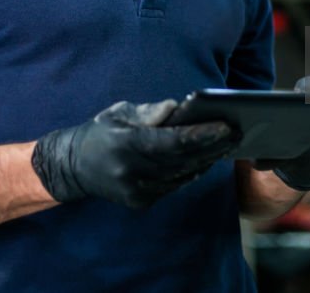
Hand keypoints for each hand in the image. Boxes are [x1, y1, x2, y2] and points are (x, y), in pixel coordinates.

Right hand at [32, 100, 236, 208]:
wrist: (73, 167)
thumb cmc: (100, 132)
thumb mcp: (120, 112)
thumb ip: (150, 112)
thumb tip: (178, 108)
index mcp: (126, 145)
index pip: (173, 142)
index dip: (202, 135)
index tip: (225, 126)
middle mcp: (132, 172)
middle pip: (183, 160)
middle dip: (212, 146)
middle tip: (236, 133)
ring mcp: (136, 191)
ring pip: (182, 175)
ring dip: (207, 160)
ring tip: (227, 144)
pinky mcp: (140, 202)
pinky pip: (174, 185)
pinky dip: (192, 172)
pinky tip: (206, 159)